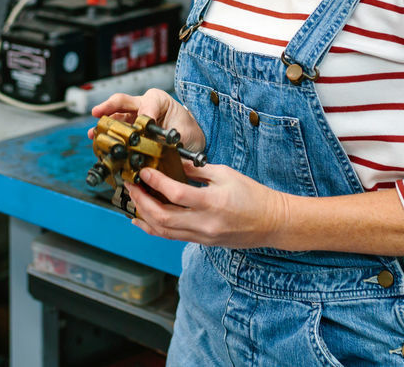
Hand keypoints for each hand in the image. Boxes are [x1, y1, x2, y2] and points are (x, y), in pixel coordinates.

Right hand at [89, 88, 204, 153]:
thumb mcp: (184, 131)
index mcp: (158, 100)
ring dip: (104, 124)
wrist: (190, 140)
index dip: (144, 115)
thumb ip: (172, 136)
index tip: (144, 126)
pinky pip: (117, 129)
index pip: (147, 103)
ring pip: (116, 116)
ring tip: (94, 133)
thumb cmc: (188, 131)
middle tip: (97, 113)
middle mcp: (143, 105)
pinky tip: (101, 143)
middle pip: (122, 101)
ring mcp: (134, 116)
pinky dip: (109, 136)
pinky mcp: (130, 128)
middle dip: (108, 107)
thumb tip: (160, 145)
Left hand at [125, 162, 289, 248]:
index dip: (156, 182)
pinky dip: (154, 228)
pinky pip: (172, 237)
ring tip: (132, 199)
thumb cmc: (252, 195)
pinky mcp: (201, 242)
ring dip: (144, 215)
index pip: (176, 194)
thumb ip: (196, 170)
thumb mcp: (225, 174)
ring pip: (164, 231)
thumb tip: (172, 162)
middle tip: (131, 185)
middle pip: (163, 217)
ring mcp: (202, 236)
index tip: (143, 171)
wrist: (271, 222)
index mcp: (212, 202)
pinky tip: (141, 220)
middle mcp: (205, 223)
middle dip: (141, 201)